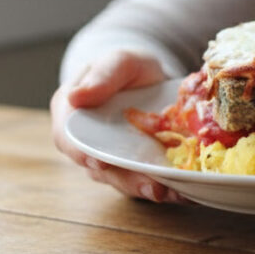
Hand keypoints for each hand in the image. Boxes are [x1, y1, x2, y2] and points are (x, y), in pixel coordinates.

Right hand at [50, 49, 190, 203]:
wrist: (152, 80)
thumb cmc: (129, 68)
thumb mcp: (119, 62)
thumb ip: (102, 75)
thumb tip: (75, 96)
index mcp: (71, 116)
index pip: (69, 139)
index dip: (83, 154)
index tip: (102, 164)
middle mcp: (86, 145)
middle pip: (100, 169)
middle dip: (127, 180)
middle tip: (152, 187)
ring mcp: (111, 160)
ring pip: (125, 181)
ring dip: (149, 189)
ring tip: (173, 191)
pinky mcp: (134, 170)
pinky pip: (147, 182)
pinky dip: (166, 188)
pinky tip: (185, 190)